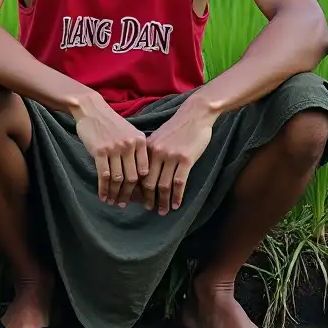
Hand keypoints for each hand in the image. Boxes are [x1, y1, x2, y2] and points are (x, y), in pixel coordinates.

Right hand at [74, 96, 148, 207]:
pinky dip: (104, 189)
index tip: (139, 197)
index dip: (143, 187)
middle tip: (124, 204)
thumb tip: (139, 177)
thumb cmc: (111, 123)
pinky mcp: (100, 151)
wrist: (91, 109)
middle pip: (132, 178)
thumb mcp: (130, 132)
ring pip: (118, 179)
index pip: (145, 171)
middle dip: (128, 194)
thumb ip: (136, 151)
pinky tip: (103, 196)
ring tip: (113, 203)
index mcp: (140, 141)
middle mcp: (129, 145)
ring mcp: (114, 148)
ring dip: (115, 194)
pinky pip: (103, 175)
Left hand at [142, 100, 215, 214]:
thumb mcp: (158, 138)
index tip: (133, 200)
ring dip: (163, 201)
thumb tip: (142, 173)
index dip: (134, 188)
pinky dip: (177, 196)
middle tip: (147, 209)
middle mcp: (156, 153)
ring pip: (163, 185)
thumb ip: (150, 153)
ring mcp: (171, 156)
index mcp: (147, 148)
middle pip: (147, 182)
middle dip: (146, 198)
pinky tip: (176, 205)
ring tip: (162, 212)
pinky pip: (179, 182)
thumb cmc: (176, 128)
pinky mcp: (186, 159)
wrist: (194, 115)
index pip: (137, 173)